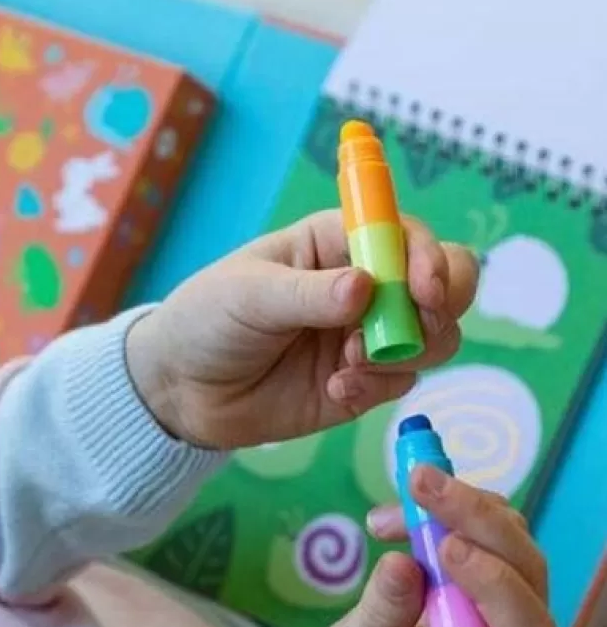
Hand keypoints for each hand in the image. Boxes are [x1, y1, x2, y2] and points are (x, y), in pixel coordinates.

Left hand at [126, 210, 477, 448]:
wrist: (181, 388)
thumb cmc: (207, 318)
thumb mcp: (248, 294)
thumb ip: (307, 294)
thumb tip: (366, 287)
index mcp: (336, 244)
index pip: (406, 235)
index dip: (428, 258)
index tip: (423, 291)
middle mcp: (363, 285)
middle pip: (443, 283)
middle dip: (438, 308)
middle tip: (407, 332)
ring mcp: (365, 335)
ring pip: (434, 337)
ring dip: (405, 353)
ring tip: (347, 366)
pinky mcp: (360, 382)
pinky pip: (399, 383)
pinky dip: (378, 387)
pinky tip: (335, 391)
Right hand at [301, 468, 553, 626]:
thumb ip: (380, 622)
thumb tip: (400, 560)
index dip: (494, 582)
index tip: (445, 547)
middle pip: (523, 568)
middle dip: (477, 516)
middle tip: (420, 479)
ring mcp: (498, 605)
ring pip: (508, 538)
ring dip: (459, 505)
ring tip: (400, 497)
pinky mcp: (476, 579)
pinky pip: (478, 531)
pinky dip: (442, 510)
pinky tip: (393, 519)